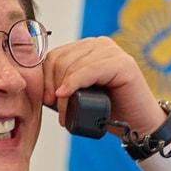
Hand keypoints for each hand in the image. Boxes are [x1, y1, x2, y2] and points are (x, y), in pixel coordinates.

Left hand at [43, 36, 165, 135]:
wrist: (138, 125)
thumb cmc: (108, 111)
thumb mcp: (78, 94)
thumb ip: (62, 82)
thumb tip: (33, 82)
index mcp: (88, 48)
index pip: (55, 55)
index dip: (45, 77)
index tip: (45, 99)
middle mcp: (100, 45)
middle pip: (62, 59)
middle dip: (52, 85)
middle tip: (54, 108)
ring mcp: (113, 52)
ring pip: (73, 65)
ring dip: (63, 90)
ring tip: (63, 112)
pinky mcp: (123, 63)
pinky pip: (89, 70)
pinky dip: (75, 83)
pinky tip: (66, 94)